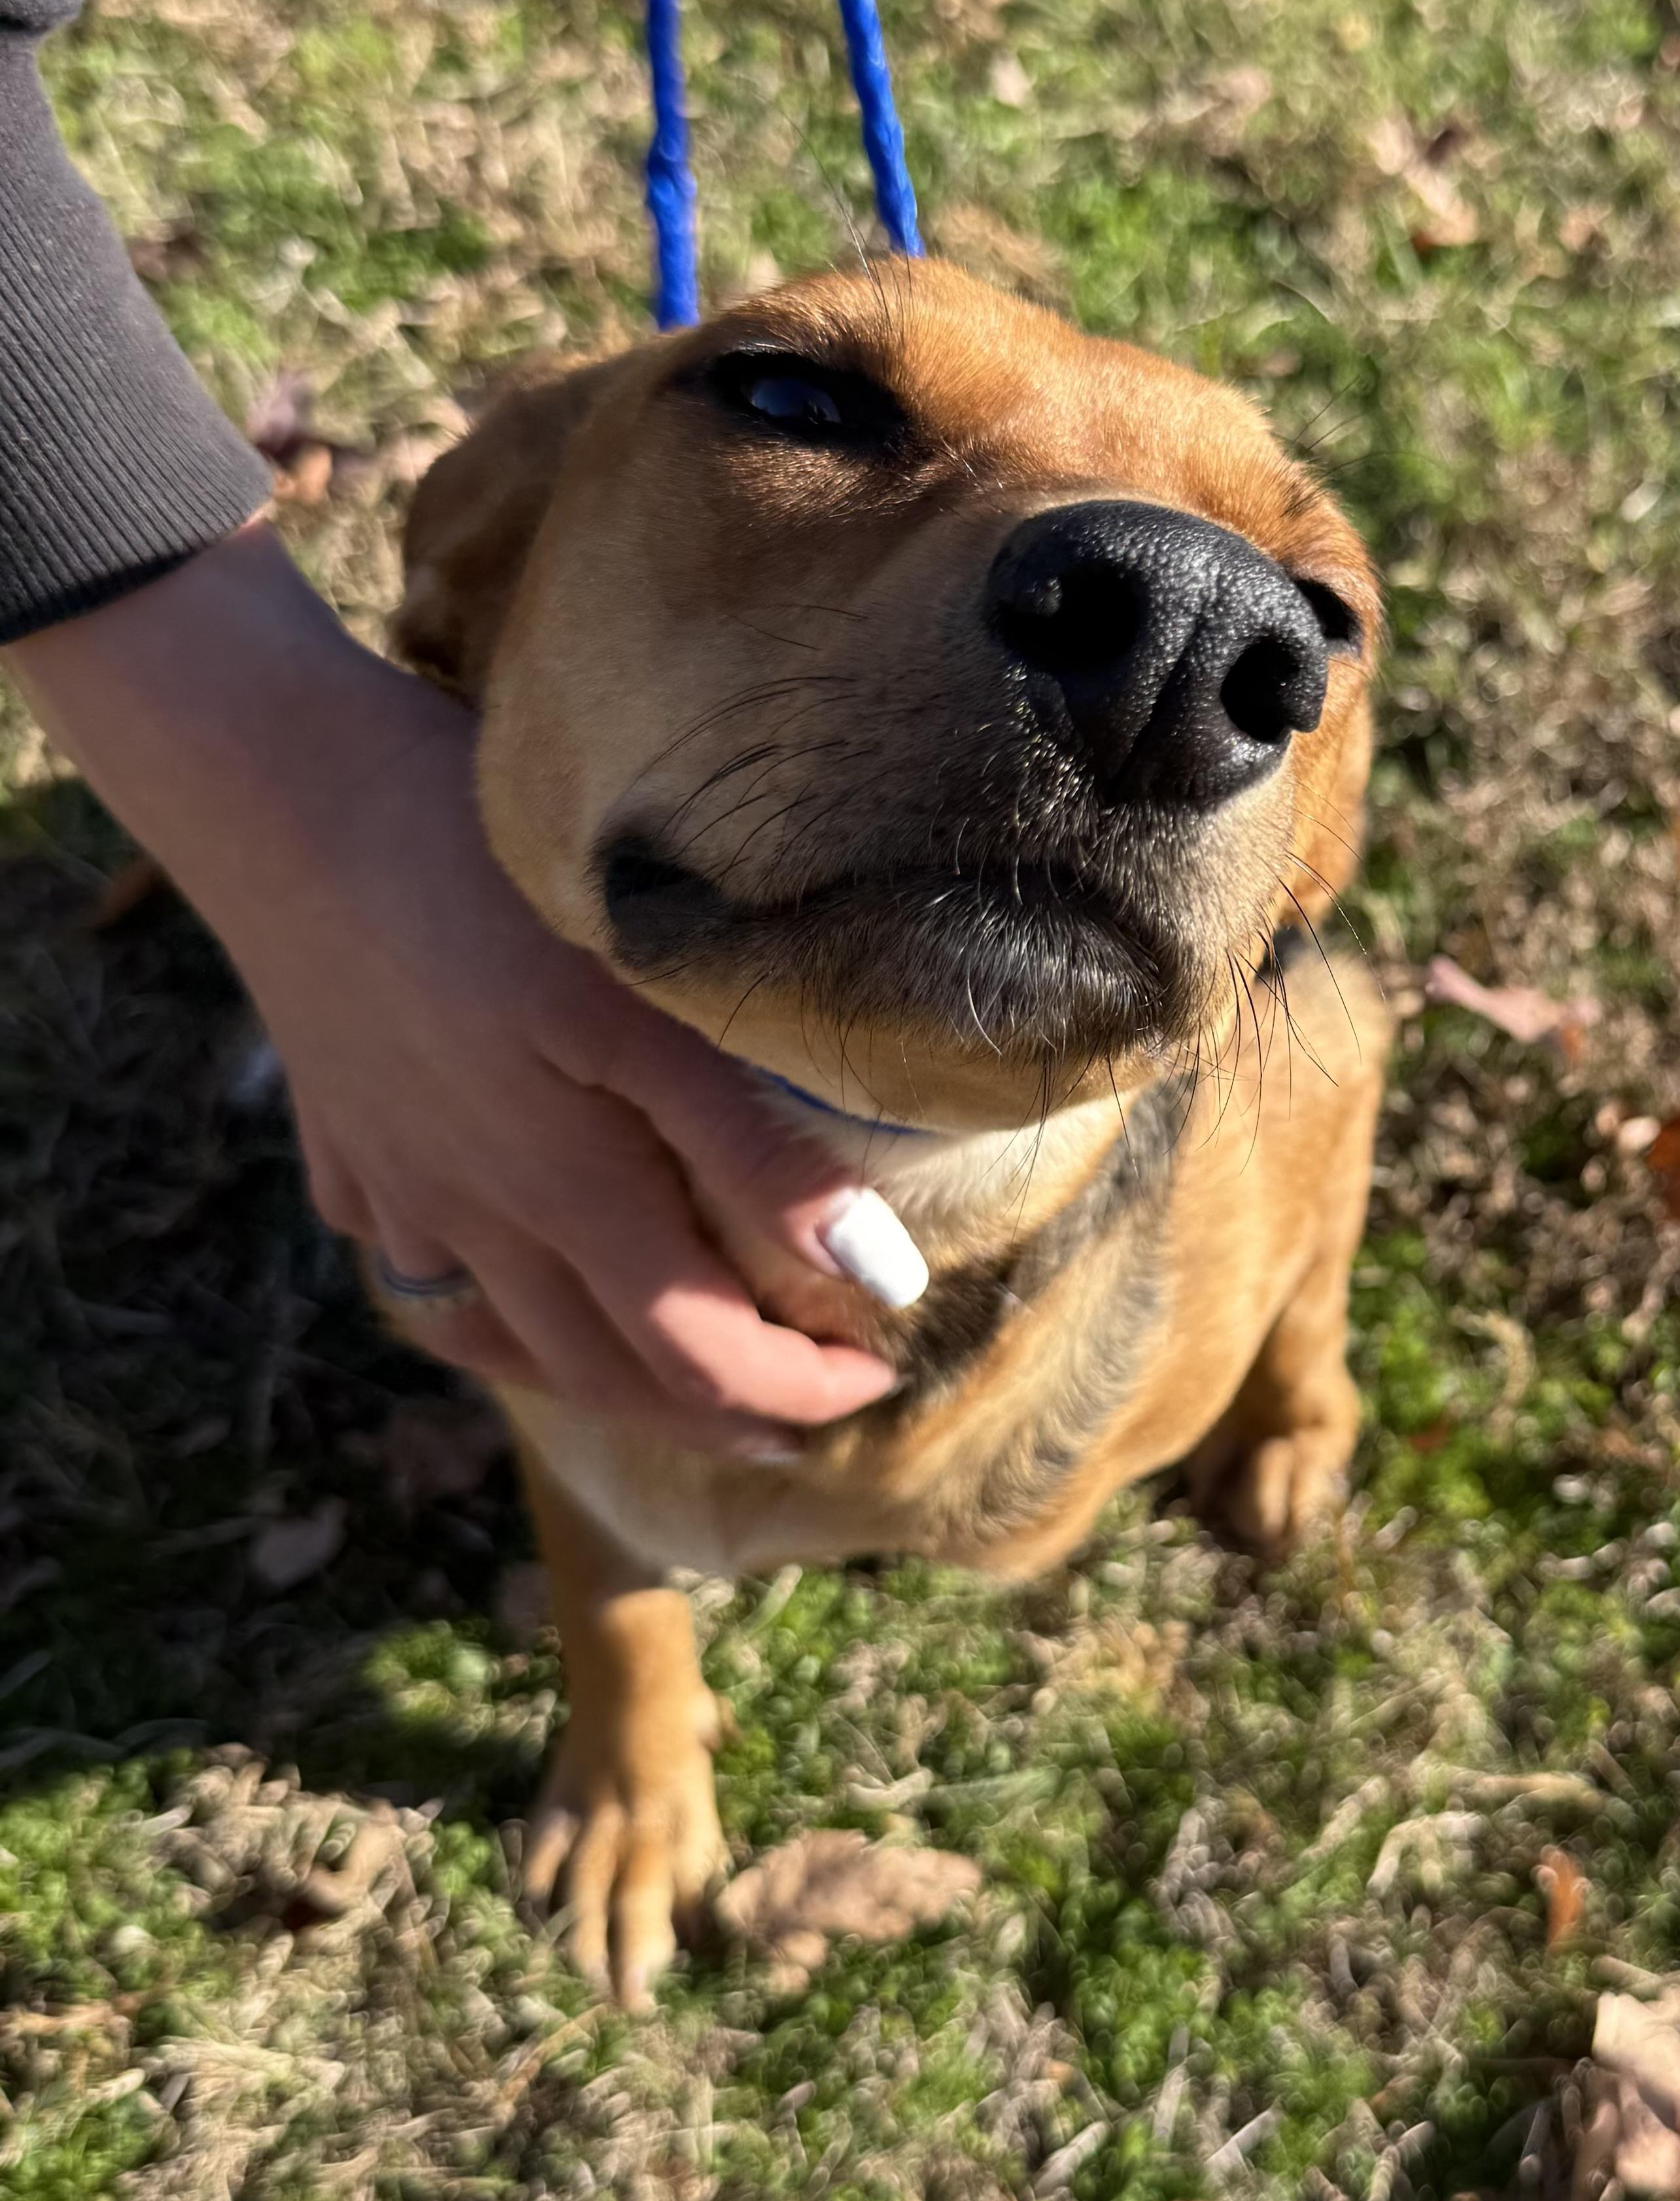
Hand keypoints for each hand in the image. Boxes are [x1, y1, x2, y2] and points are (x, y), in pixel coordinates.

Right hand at [6, 527, 923, 1452]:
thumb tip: (875, 1279)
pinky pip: (413, 1268)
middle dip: (712, 1411)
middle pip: (602, 1371)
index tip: (883, 1369)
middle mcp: (469, 1217)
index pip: (697, 1350)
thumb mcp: (638, 1000)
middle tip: (802, 1412)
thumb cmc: (474, 873)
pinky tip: (500, 1282)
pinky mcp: (343, 1136)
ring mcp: (394, 1185)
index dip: (796, 1385)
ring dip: (598, 1380)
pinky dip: (478, 1309)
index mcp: (558, 1191)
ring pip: (499, 1338)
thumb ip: (751, 1148)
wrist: (276, 788)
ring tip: (670, 1379)